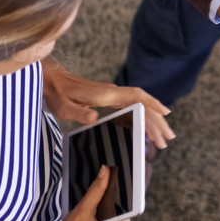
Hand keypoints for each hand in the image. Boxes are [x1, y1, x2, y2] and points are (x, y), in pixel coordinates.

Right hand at [29, 167, 129, 220]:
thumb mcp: (81, 210)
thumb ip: (96, 190)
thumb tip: (106, 171)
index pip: (123, 211)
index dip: (118, 198)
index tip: (116, 184)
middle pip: (124, 217)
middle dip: (114, 207)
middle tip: (101, 202)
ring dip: (114, 215)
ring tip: (99, 214)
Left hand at [41, 62, 174, 148]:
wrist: (52, 81)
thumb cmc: (57, 94)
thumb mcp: (64, 107)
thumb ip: (79, 113)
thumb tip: (95, 118)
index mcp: (106, 94)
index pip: (136, 96)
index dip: (152, 104)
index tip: (166, 113)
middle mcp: (113, 93)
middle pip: (142, 104)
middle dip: (157, 121)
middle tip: (167, 139)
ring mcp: (112, 95)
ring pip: (139, 107)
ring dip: (151, 122)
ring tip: (161, 140)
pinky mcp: (109, 99)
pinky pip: (132, 108)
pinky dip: (142, 118)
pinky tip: (146, 128)